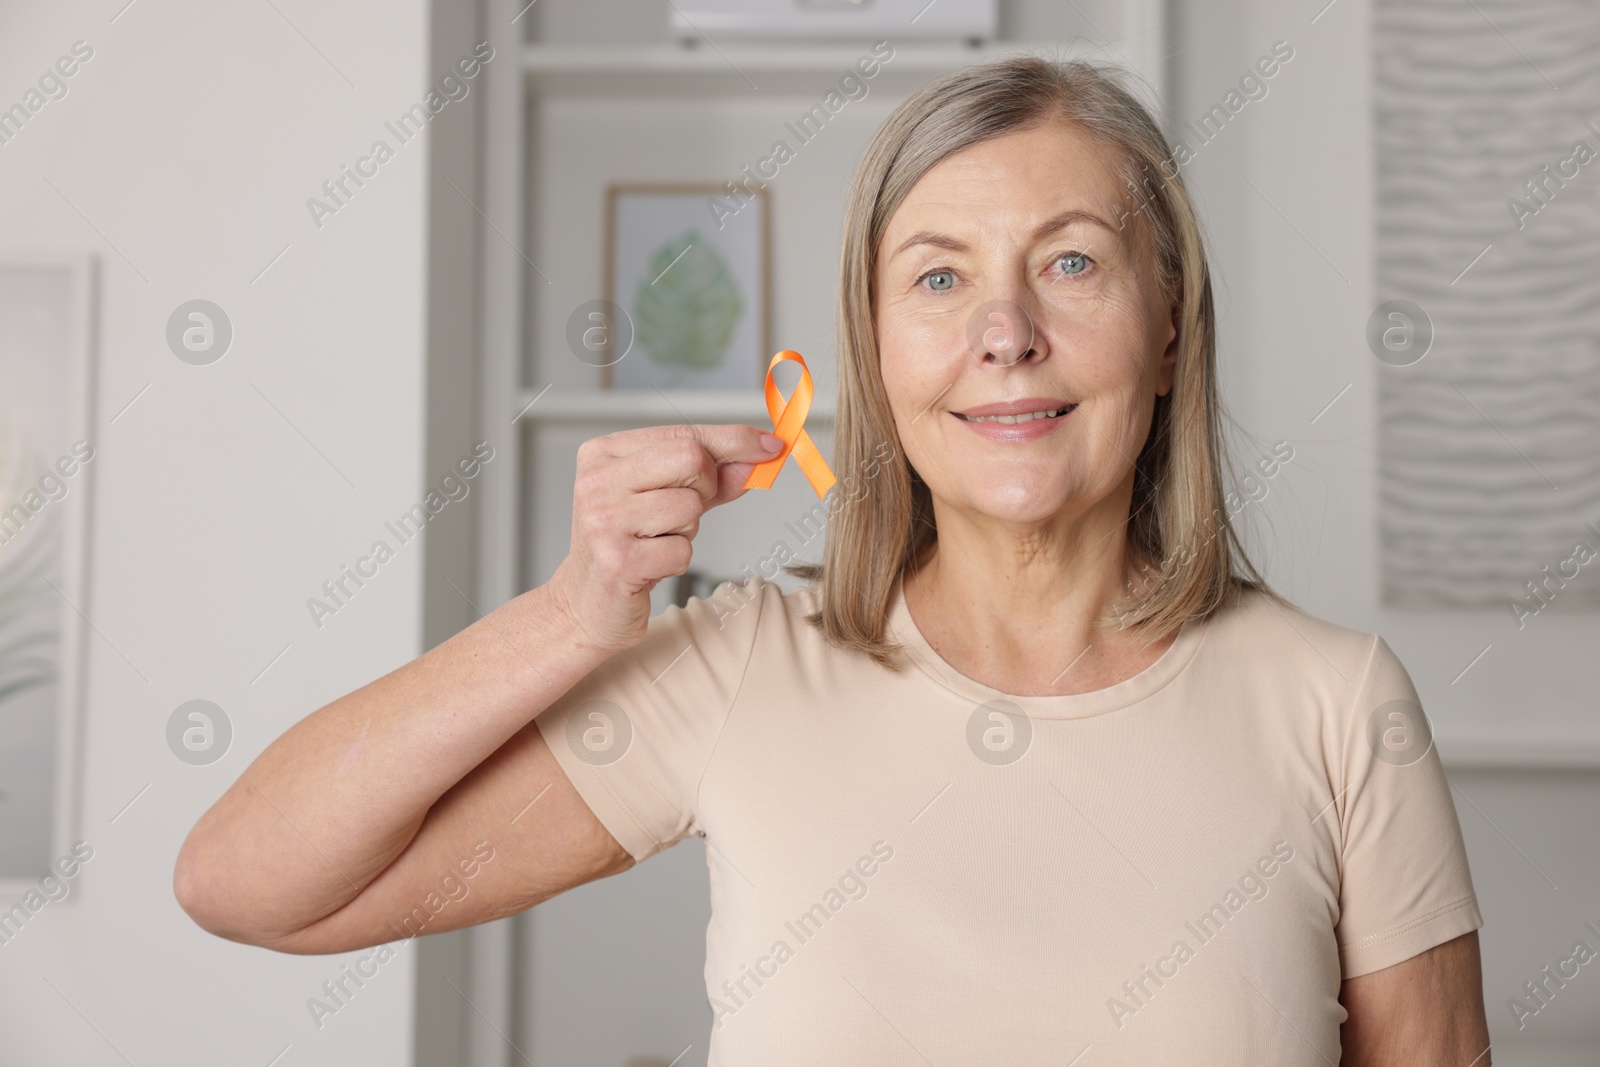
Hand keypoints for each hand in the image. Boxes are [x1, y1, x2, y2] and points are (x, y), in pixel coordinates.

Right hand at [545, 423, 783, 653]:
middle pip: (691, 460)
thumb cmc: (626, 544)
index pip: (684, 434)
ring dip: (687, 530)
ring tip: (656, 541)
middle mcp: (597, 481)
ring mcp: (603, 521)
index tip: (770, 444)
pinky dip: (677, 560)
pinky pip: (682, 550)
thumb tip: (759, 457)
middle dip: (704, 488)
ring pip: (690, 507)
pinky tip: (650, 565)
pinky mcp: (617, 562)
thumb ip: (711, 477)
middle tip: (682, 512)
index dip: (734, 441)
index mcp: (604, 453)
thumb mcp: (665, 499)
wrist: (585, 603)